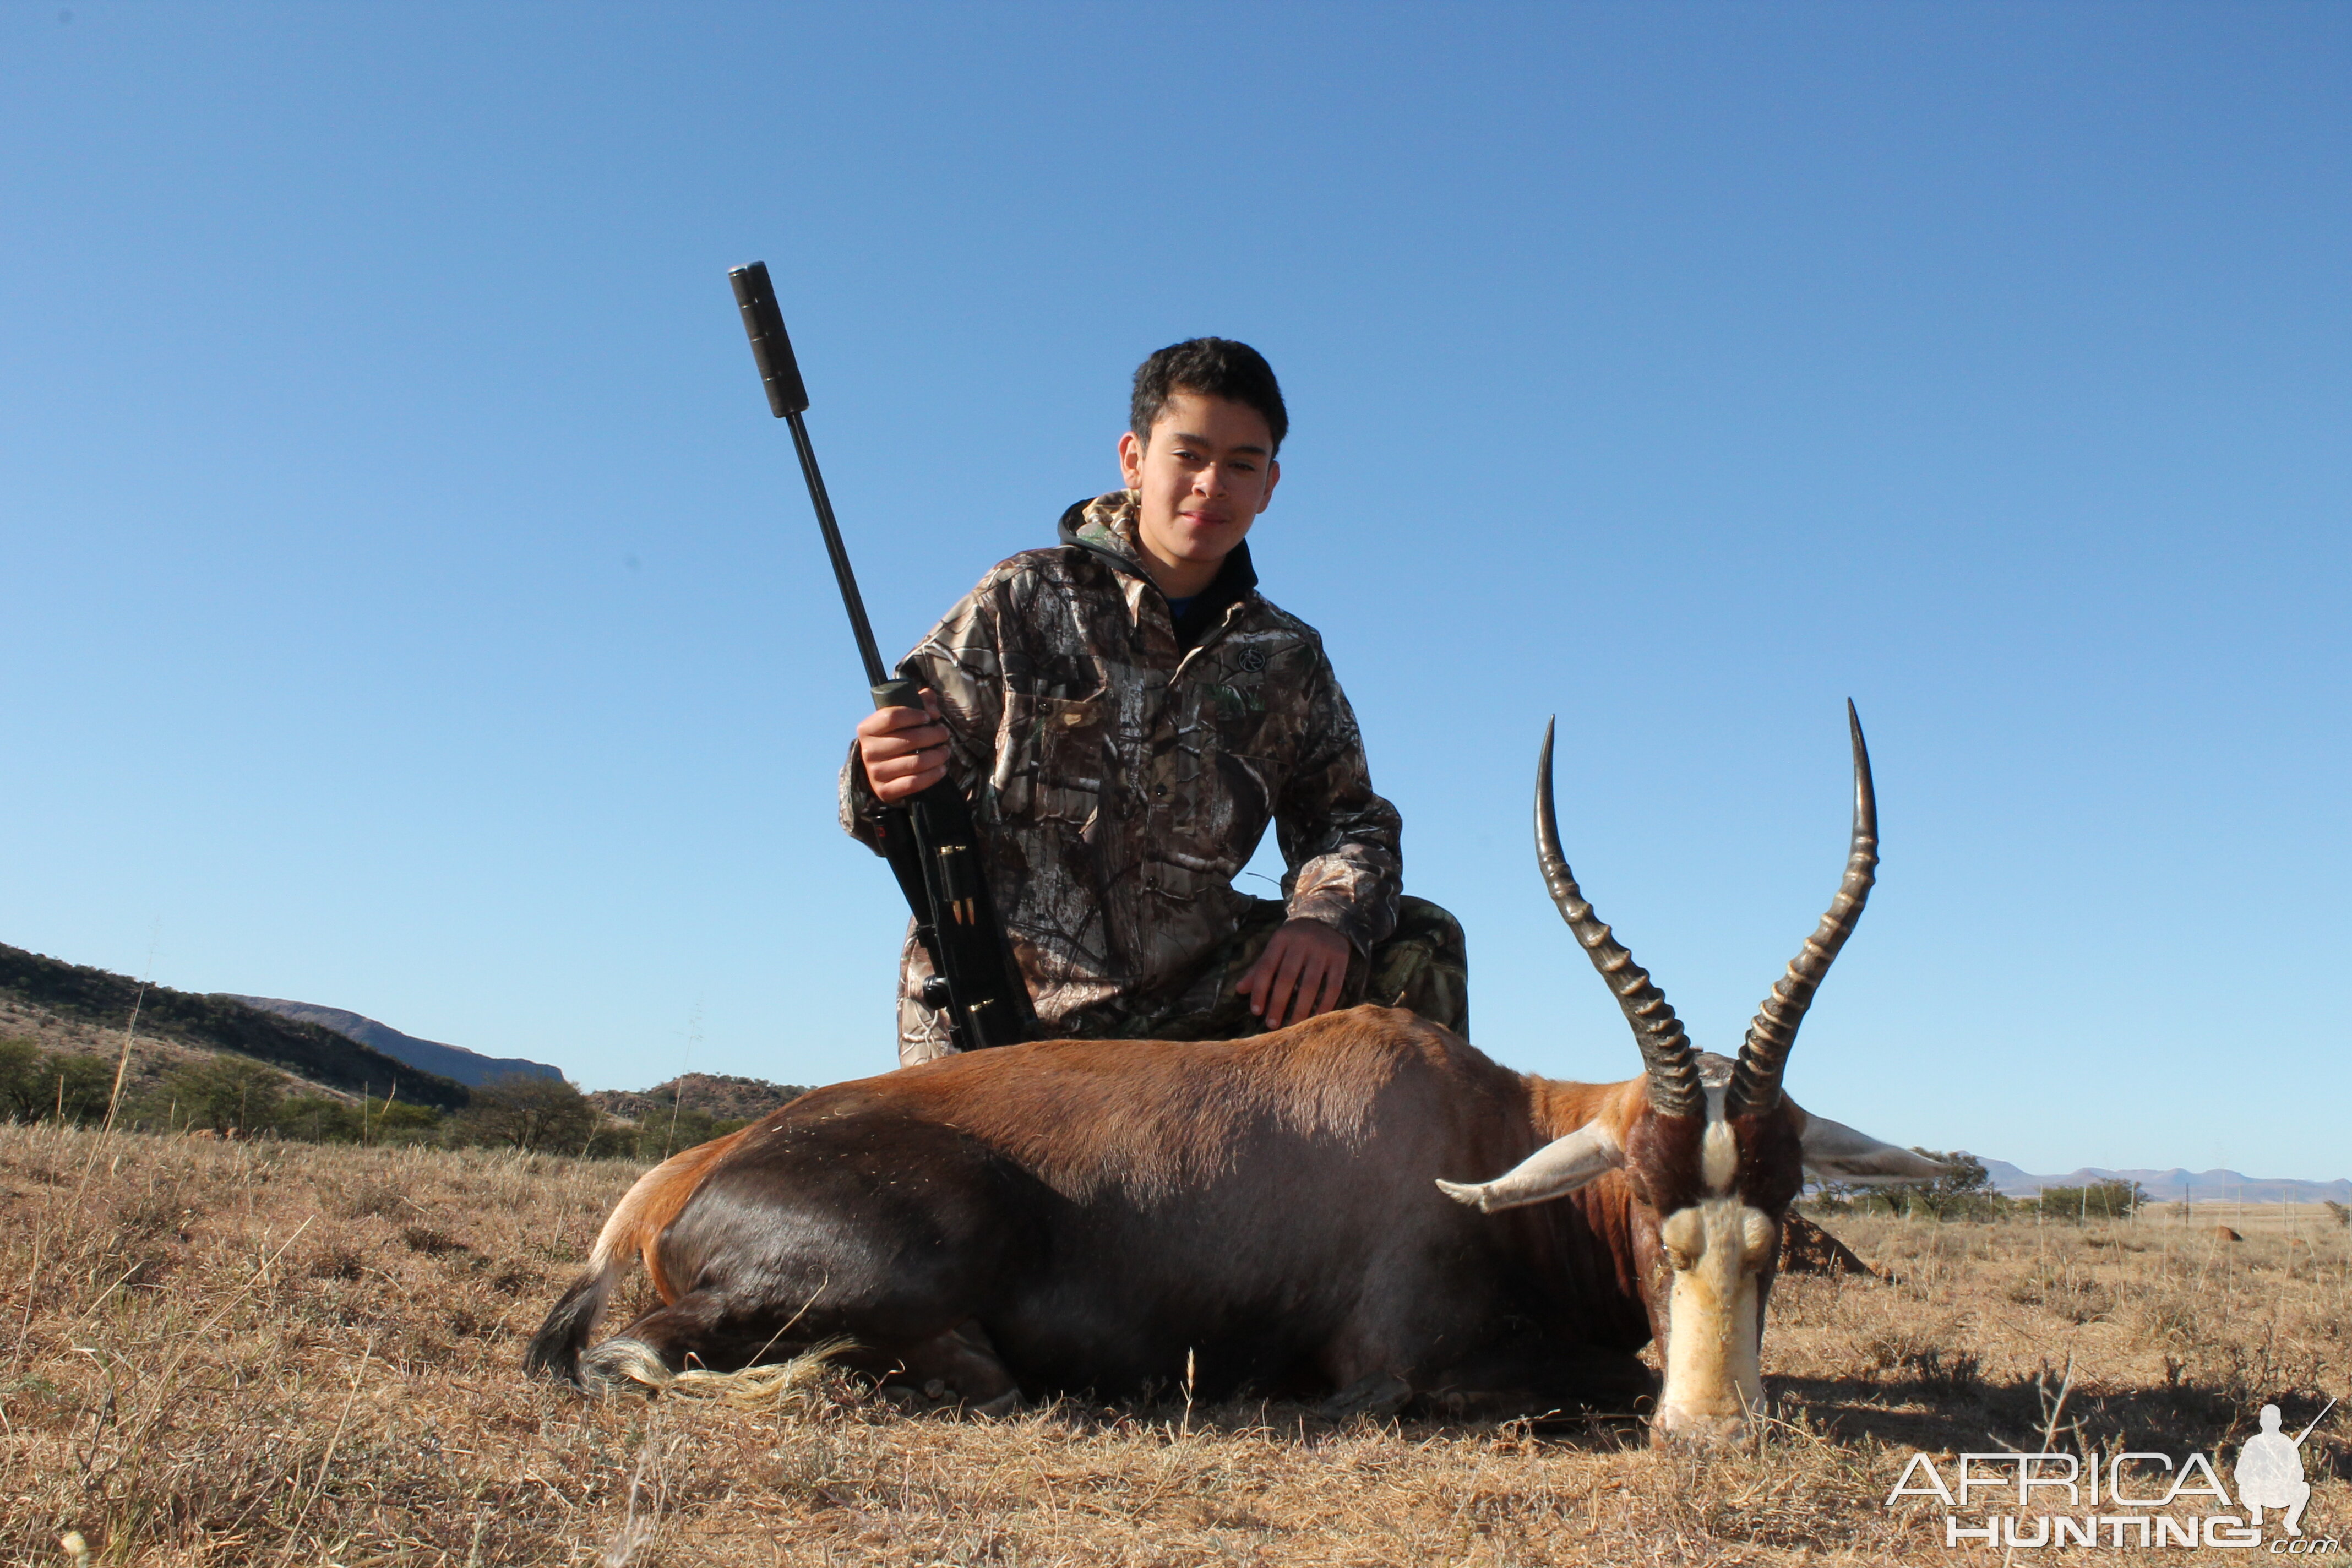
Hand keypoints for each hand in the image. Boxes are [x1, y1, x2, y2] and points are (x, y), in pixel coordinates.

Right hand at [856, 688, 950, 804]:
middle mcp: (868, 751)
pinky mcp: (885, 791)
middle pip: (908, 739)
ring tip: (945, 751)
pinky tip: (942, 768)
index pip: (891, 717)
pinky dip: (932, 775)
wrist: (881, 771)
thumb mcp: (902, 717)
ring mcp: (875, 773)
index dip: (914, 715)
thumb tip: (933, 710)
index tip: (929, 717)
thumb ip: (919, 701)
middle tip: (944, 734)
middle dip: (933, 735)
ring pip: (914, 762)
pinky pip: (914, 783)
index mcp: (866, 729)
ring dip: (937, 756)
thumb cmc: (895, 737)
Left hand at [1237, 918, 1353, 1029]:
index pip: (1267, 967)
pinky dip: (1325, 1004)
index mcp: (1281, 938)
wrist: (1328, 916)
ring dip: (1301, 1009)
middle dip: (1278, 1003)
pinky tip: (1316, 1018)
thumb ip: (1259, 968)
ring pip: (1310, 984)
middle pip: (1287, 977)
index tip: (1256, 1012)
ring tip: (1292, 1026)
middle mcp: (1302, 943)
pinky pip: (1334, 985)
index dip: (1260, 990)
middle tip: (1272, 1025)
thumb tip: (1239, 990)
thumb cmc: (1295, 938)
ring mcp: (1323, 950)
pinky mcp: (1341, 958)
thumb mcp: (1276, 947)